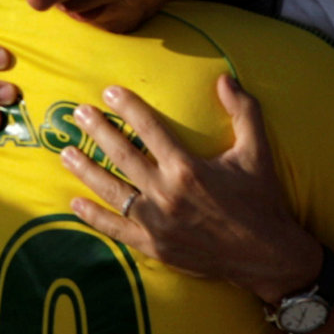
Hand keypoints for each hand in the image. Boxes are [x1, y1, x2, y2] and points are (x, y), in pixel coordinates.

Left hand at [58, 77, 325, 303]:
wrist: (268, 255)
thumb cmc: (262, 200)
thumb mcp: (258, 152)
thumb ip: (244, 111)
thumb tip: (225, 79)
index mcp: (188, 168)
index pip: (149, 129)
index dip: (128, 107)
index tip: (109, 92)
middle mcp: (167, 194)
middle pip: (122, 156)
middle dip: (97, 131)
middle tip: (78, 114)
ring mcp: (157, 223)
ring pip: (111, 191)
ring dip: (86, 170)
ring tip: (65, 152)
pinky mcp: (154, 247)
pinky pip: (115, 229)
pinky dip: (93, 216)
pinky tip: (75, 202)